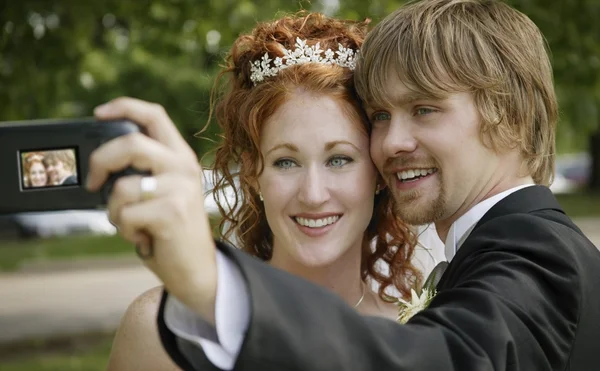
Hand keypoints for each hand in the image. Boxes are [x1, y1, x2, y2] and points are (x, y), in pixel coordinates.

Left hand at [86, 97, 216, 323]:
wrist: (197, 269)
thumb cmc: (172, 231)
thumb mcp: (163, 192)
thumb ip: (144, 171)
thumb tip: (100, 162)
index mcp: (181, 157)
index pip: (154, 115)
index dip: (124, 107)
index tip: (98, 114)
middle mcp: (184, 168)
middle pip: (131, 143)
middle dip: (101, 162)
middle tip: (93, 183)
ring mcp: (180, 190)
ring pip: (122, 186)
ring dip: (115, 211)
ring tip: (133, 224)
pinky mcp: (172, 213)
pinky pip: (125, 214)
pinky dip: (125, 231)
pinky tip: (144, 238)